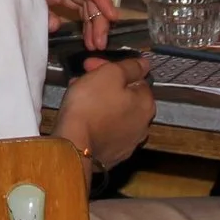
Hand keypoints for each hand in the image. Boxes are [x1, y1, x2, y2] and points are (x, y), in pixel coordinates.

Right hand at [58, 54, 153, 170]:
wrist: (73, 146)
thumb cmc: (90, 105)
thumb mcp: (110, 74)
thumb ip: (130, 67)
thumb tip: (144, 64)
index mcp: (146, 104)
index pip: (135, 78)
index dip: (114, 68)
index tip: (94, 65)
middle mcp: (143, 125)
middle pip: (126, 96)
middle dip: (105, 84)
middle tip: (84, 79)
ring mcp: (128, 143)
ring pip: (115, 113)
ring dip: (100, 102)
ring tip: (79, 97)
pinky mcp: (113, 154)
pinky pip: (106, 130)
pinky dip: (97, 120)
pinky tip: (83, 117)